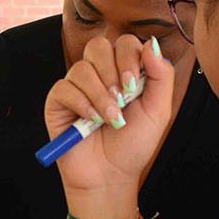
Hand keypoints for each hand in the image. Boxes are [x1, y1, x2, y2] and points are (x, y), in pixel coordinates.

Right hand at [44, 34, 173, 202]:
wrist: (111, 175)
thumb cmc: (133, 143)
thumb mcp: (158, 110)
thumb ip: (160, 75)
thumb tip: (151, 43)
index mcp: (123, 71)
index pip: (124, 43)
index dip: (129, 58)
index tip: (133, 85)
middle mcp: (98, 74)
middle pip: (98, 46)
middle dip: (112, 72)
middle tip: (122, 99)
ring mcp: (76, 86)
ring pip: (82, 68)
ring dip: (100, 95)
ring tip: (110, 119)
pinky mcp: (58, 101)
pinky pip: (65, 88)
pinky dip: (82, 104)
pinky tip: (91, 121)